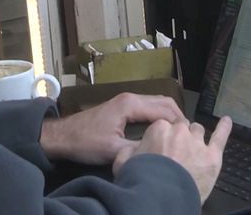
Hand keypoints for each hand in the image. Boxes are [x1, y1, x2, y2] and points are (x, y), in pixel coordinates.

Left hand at [40, 92, 184, 164]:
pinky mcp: (122, 107)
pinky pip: (148, 107)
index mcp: (131, 105)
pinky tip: (162, 131)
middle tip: (187, 136)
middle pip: (164, 102)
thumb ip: (138, 149)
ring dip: (169, 116)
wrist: (62, 136)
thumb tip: (159, 151)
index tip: (188, 137)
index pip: (165, 109)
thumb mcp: (113, 150)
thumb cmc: (85, 142)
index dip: (179, 123)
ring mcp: (126, 101)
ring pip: (156, 103)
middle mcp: (131, 98)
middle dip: (178, 117)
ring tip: (178, 134)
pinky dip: (159, 116)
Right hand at [113, 116, 231, 203]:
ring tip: (192, 147)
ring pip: (198, 131)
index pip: (163, 126)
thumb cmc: (140, 180)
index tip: (160, 148)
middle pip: (182, 127)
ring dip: (195, 136)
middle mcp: (180, 131)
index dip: (162, 138)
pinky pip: (220, 137)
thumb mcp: (122, 163)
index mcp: (159, 129)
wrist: (160, 197)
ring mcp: (198, 143)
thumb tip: (133, 148)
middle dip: (179, 136)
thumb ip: (128, 151)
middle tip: (175, 151)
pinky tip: (227, 121)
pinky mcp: (212, 157)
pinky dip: (224, 128)